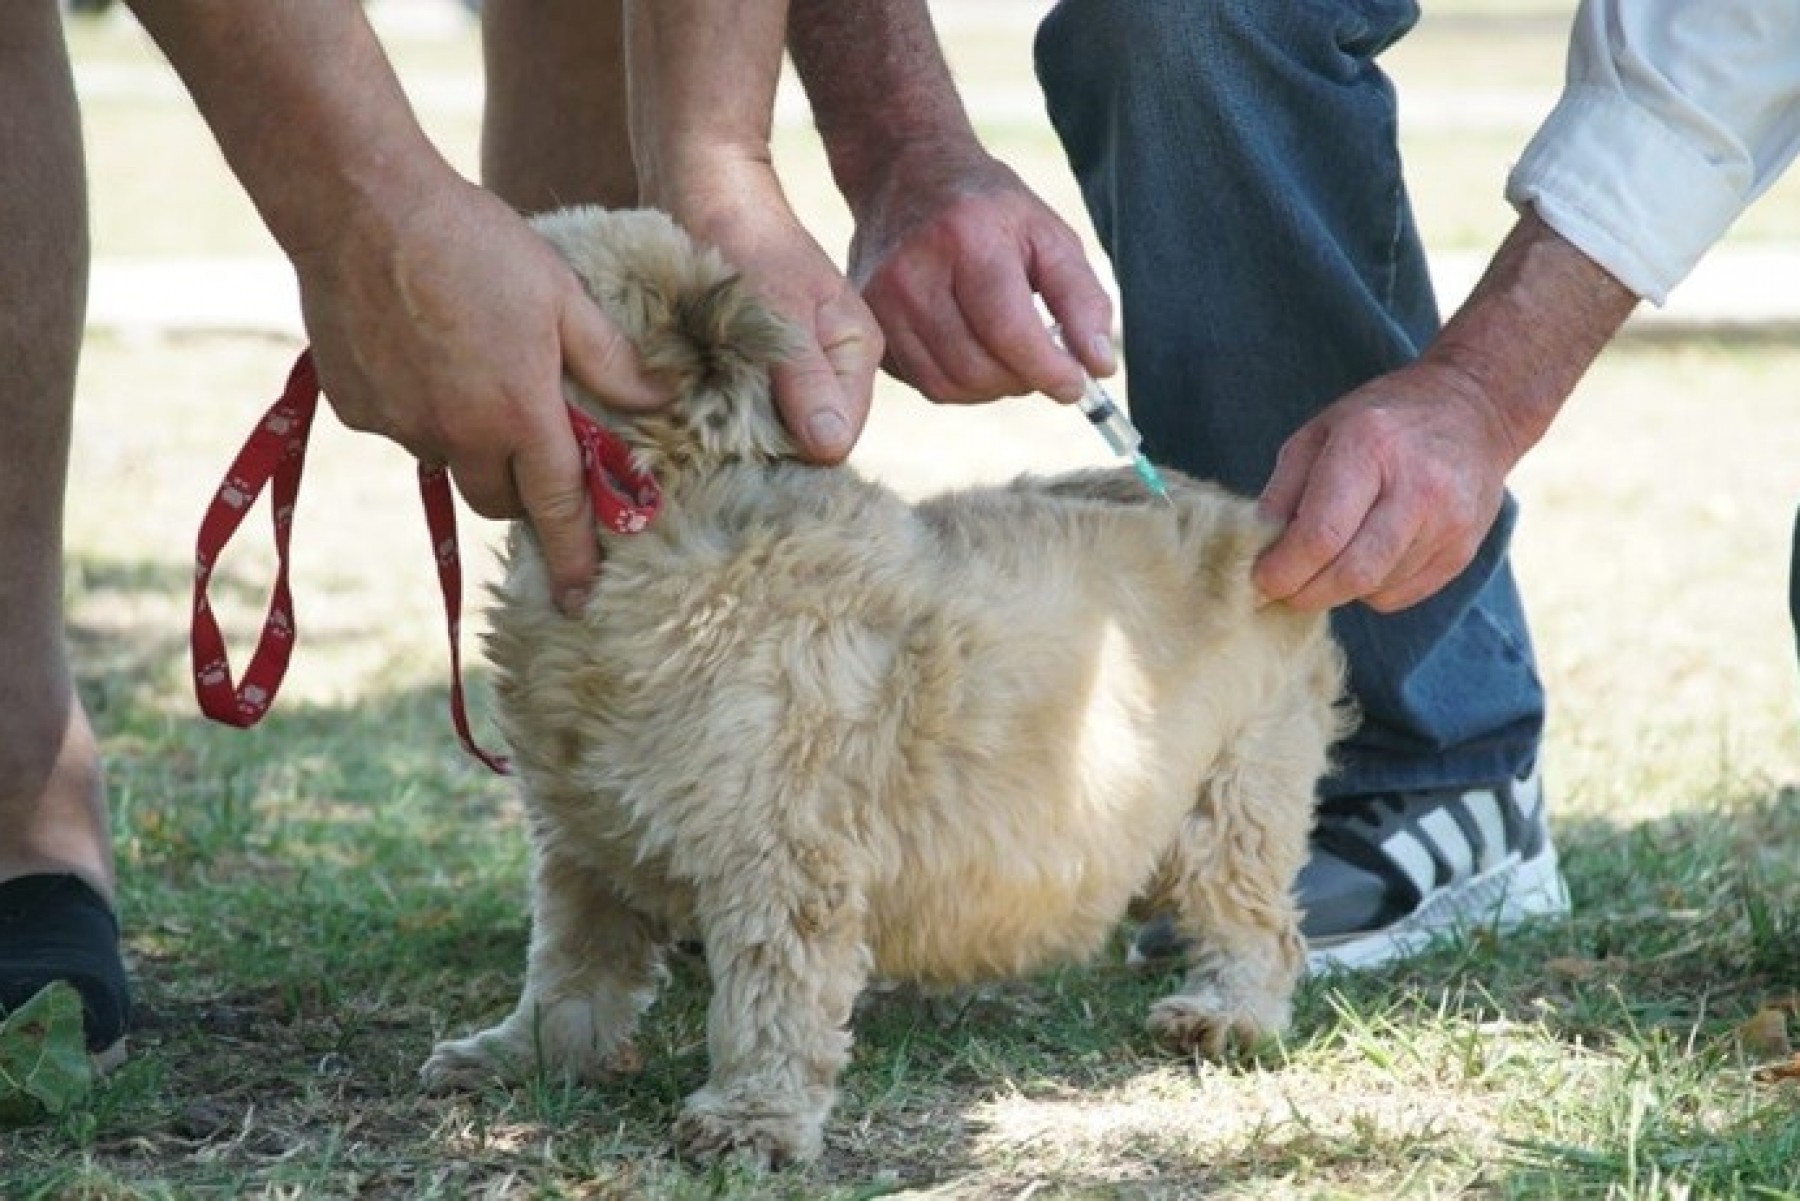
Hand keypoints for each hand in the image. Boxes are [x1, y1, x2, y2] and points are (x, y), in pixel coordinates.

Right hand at [291, 176, 669, 614]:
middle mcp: (458, 434)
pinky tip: (414, 345)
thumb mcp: (561, 294)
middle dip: (518, 485)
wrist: (361, 206)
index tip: (577, 599)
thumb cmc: (474, 242)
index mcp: (519, 413)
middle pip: (497, 498)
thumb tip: (661, 399)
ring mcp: (400, 425)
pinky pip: (398, 426)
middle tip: (526, 434)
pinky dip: (413, 405)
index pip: (557, 506)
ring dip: (464, 437)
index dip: (572, 555)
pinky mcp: (353, 408)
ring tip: (464, 361)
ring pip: (445, 460)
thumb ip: (611, 360)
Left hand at [655, 160, 884, 462]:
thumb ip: (804, 376)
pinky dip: (715, 412)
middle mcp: (832, 372)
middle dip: (762, 441)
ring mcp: (793, 374)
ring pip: (770, 431)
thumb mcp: (778, 308)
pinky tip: (691, 401)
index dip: (795, 450)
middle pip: (805, 442)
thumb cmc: (744, 240)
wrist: (701, 195)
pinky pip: (741, 413)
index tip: (743, 438)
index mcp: (856, 355)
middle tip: (713, 424)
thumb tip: (831, 446)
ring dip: (732, 428)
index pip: (839, 438)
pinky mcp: (755, 371)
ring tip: (699, 410)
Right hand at [847, 152, 1113, 403]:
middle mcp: (913, 272)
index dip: (1049, 370)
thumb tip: (1099, 365)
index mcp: (966, 237)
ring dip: (992, 387)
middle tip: (1042, 362)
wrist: (905, 177)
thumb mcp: (1048, 234)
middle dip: (1023, 379)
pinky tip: (973, 351)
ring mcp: (881, 302)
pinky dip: (960, 384)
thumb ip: (1082, 298)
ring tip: (1009, 357)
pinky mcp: (871, 326)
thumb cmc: (988, 210)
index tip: (1076, 384)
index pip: (1009, 331)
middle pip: (977, 367)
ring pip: (948, 386)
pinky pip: (924, 384)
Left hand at [1253, 357, 1522, 612]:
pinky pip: (1400, 596)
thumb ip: (1283, 490)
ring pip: (1373, 589)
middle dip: (1304, 594)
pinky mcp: (1462, 550)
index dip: (1284, 569)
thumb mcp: (1319, 433)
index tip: (1260, 580)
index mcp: (1371, 447)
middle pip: (1351, 573)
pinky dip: (1369, 589)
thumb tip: (1257, 548)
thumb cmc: (1381, 421)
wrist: (1475, 411)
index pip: (1321, 534)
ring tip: (1322, 565)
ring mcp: (1448, 523)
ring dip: (1335, 590)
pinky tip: (1364, 558)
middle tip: (1280, 591)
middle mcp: (1417, 488)